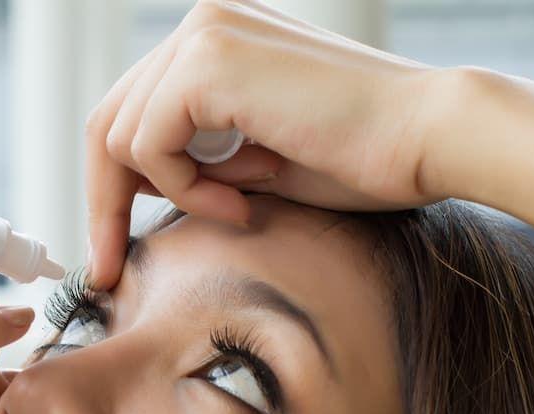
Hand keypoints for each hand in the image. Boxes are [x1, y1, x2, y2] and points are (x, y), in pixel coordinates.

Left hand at [86, 0, 448, 288]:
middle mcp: (201, 24)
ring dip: (173, 194)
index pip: (129, 113)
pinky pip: (148, 146)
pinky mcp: (206, 59)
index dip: (110, 188)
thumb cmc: (358, 158)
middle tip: (108, 269)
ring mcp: (201, 33)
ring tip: (241, 206)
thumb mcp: (251, 162)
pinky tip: (244, 201)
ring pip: (119, 138)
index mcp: (213, 40)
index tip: (109, 253)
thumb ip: (191, 159)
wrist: (429, 138)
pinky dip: (186, 190)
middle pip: (106, 122)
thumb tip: (131, 185)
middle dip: (104, 204)